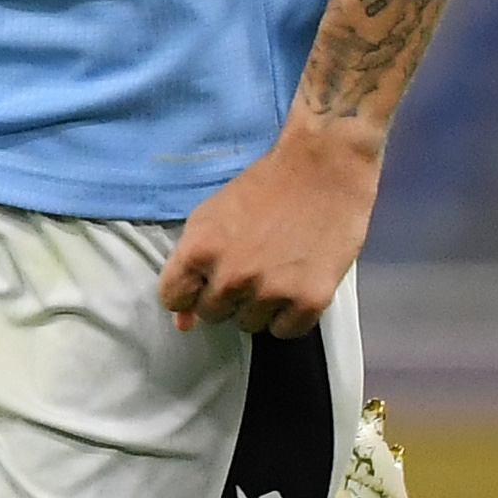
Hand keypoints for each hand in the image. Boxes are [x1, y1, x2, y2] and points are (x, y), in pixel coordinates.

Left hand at [155, 119, 379, 338]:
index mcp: (199, 250)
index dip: (189, 289)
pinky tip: (296, 284)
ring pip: (249, 325)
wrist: (325, 166)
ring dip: (259, 305)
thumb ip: (190, 268)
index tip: (206, 278)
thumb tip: (182, 324)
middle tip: (251, 264)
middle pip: (212, 314)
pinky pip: (285, 331)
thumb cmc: (266, 184)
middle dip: (226, 295)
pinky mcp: (308, 301)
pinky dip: (290, 314)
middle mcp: (231, 276)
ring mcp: (270, 291)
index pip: (173, 298)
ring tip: (277, 270)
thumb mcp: (213, 217)